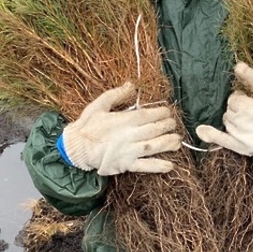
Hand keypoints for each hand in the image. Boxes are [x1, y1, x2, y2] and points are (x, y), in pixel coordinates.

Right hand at [61, 83, 180, 174]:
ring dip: (168, 144)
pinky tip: (170, 165)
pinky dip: (158, 166)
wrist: (75, 149)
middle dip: (167, 126)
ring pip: (153, 147)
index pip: (147, 115)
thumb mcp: (99, 105)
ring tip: (177, 142)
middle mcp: (128, 135)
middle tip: (173, 124)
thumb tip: (131, 85)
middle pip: (154, 130)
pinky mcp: (126, 165)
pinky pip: (145, 166)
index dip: (161, 113)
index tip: (167, 112)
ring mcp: (128, 151)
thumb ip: (116, 95)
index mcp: (123, 120)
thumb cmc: (87, 126)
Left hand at [196, 63, 252, 159]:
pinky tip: (201, 131)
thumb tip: (237, 65)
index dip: (242, 99)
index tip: (252, 101)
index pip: (233, 99)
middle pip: (229, 110)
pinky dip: (211, 135)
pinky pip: (221, 140)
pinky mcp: (241, 147)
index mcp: (247, 107)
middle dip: (238, 109)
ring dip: (234, 120)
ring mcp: (240, 136)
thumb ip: (252, 79)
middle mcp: (241, 122)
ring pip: (227, 122)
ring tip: (250, 122)